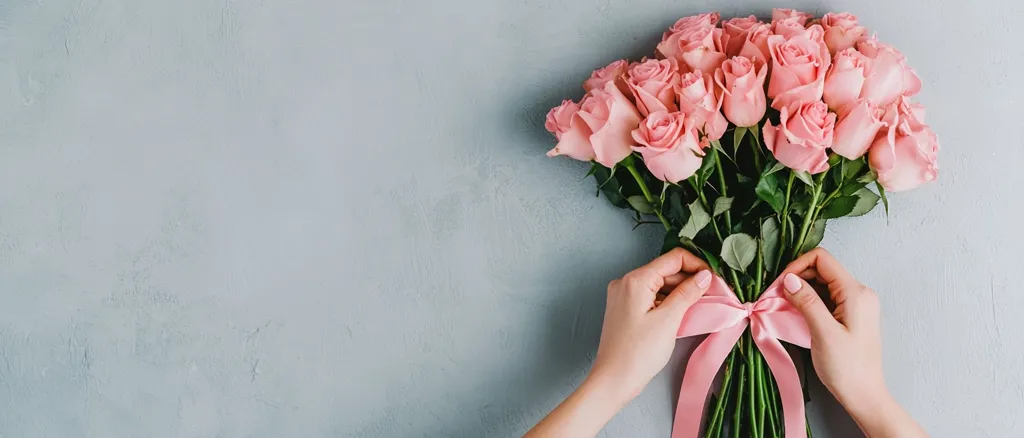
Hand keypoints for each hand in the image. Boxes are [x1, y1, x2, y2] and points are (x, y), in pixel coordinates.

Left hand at [525, 248, 711, 437]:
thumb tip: (704, 275)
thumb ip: (687, 293)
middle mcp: (626, 282)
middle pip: (666, 270)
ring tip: (701, 305)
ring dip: (680, 291)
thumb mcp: (669, 320)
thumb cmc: (639, 353)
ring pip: (659, 284)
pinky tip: (682, 312)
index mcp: (635, 280)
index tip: (715, 280)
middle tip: (713, 295)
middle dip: (690, 279)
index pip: (673, 258)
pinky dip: (668, 301)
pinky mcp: (625, 309)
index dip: (697, 265)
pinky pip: (651, 296)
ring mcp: (623, 295)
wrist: (613, 380)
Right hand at [781, 248, 925, 436]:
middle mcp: (859, 293)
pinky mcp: (851, 315)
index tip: (779, 284)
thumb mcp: (823, 333)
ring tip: (783, 306)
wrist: (865, 395)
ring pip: (822, 284)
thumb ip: (807, 301)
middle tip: (776, 297)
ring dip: (801, 290)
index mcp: (856, 293)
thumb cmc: (847, 368)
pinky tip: (797, 314)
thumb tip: (788, 278)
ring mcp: (856, 304)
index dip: (797, 266)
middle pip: (822, 269)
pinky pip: (827, 298)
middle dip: (797, 278)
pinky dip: (809, 301)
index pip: (822, 259)